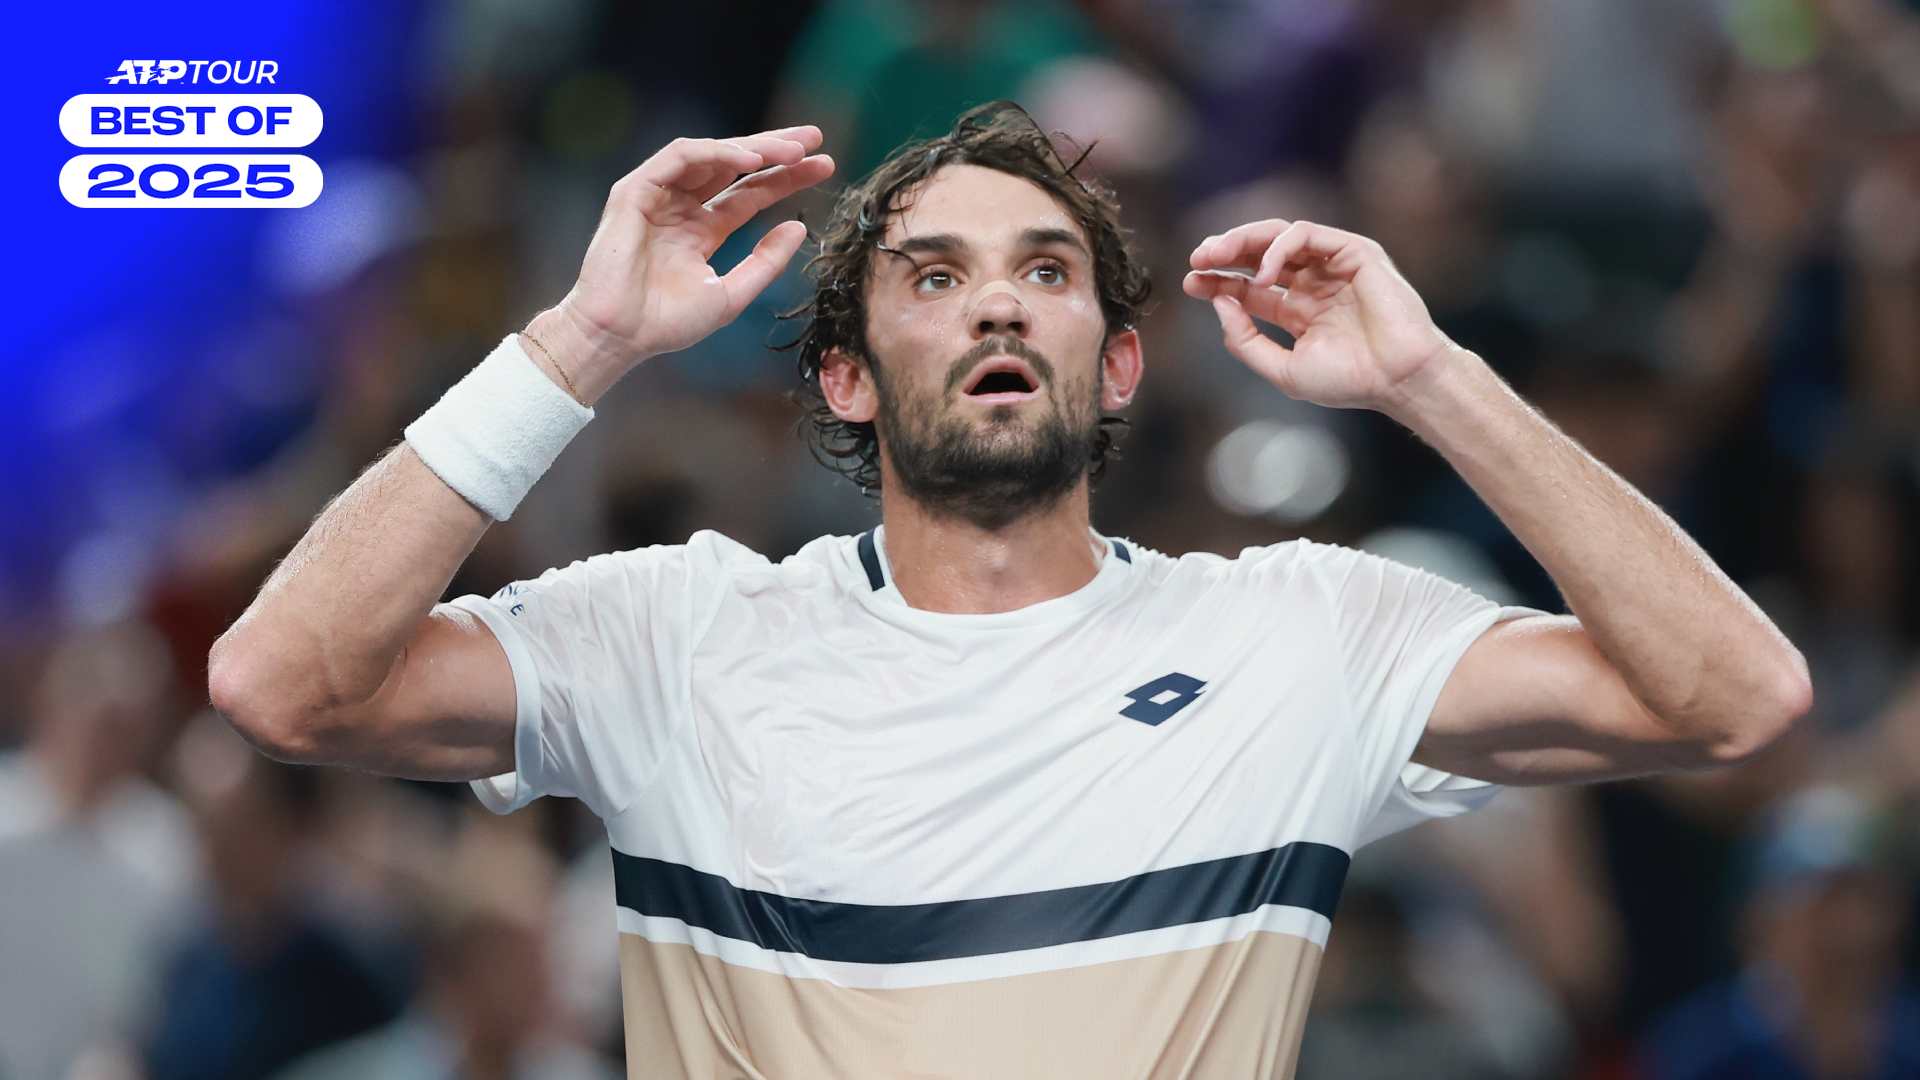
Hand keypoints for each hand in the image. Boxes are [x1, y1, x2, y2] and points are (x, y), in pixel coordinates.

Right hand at [531, 126, 835, 400]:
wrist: (620, 336)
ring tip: (791, 150)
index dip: (786, 178)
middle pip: (735, 166)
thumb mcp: (732, 293)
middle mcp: (681, 208)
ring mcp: (658, 196)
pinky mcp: (635, 190)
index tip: (824, 166)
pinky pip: (679, 157)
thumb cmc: (667, 323)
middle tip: (814, 138)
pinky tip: (750, 159)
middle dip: (775, 148)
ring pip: (710, 155)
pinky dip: (715, 153)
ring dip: (752, 146)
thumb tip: (799, 226)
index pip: (750, 194)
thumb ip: (765, 262)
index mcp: (701, 231)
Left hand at [1184, 220, 1457, 410]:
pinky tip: (1261, 274)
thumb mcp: (1282, 369)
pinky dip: (1277, 249)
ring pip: (1279, 236)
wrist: (1398, 379)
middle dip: (1225, 253)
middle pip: (1259, 256)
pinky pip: (1306, 234)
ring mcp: (1333, 266)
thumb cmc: (1350, 381)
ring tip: (1215, 256)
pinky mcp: (1353, 252)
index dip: (1219, 282)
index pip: (1250, 288)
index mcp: (1300, 311)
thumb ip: (1246, 341)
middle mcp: (1315, 284)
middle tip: (1197, 260)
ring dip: (1243, 241)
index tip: (1190, 283)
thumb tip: (1219, 305)